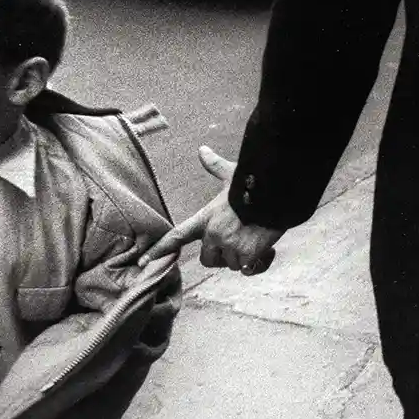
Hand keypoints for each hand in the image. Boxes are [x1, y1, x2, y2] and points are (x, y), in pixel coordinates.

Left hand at [138, 146, 283, 274]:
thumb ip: (215, 166)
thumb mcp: (231, 174)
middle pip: (207, 259)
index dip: (159, 249)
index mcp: (206, 218)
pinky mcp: (246, 255)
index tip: (142, 262)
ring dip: (242, 257)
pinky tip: (265, 248)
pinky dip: (257, 262)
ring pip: (231, 264)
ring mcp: (230, 246)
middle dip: (222, 255)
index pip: (177, 236)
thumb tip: (202, 150)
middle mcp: (213, 235)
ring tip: (254, 238)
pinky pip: (247, 269)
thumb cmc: (252, 183)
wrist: (276, 194)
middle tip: (238, 241)